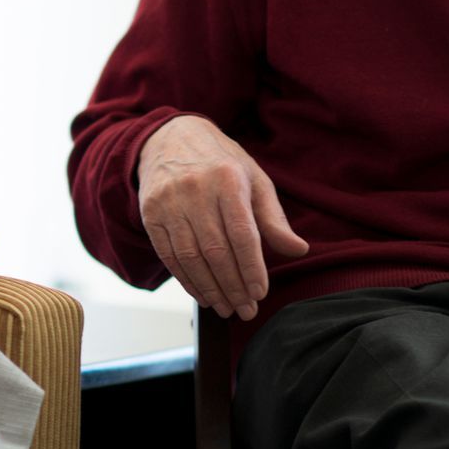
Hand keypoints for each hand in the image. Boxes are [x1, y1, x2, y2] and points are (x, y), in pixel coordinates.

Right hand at [136, 115, 308, 319]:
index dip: (251, 268)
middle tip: (246, 310)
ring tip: (227, 308)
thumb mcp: (253, 179)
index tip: (260, 293)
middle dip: (233, 287)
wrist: (170, 138)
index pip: (242, 233)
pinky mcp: (150, 213)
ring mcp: (168, 202)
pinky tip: (203, 295)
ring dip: (210, 289)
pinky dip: (186, 280)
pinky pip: (169, 255)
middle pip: (216, 250)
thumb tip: (298, 250)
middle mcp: (195, 190)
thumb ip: (273, 218)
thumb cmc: (220, 164)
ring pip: (191, 257)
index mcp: (227, 179)